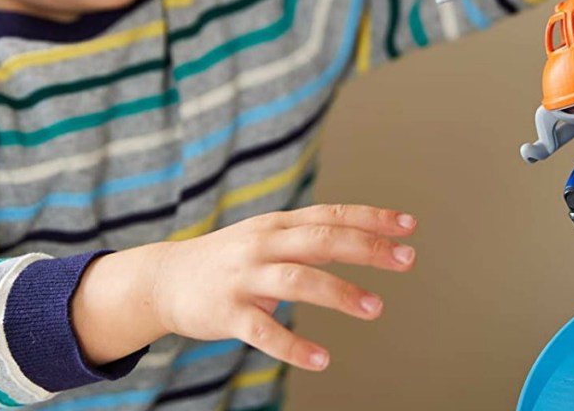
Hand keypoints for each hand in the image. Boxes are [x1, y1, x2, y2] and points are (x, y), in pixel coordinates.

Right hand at [151, 204, 416, 370]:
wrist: (164, 279)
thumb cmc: (228, 259)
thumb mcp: (267, 237)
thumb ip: (310, 237)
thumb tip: (361, 236)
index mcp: (278, 225)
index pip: (332, 215)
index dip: (371, 218)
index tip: (409, 226)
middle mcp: (264, 245)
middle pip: (322, 240)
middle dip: (367, 248)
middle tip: (407, 260)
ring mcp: (244, 278)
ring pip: (298, 280)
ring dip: (340, 293)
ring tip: (375, 308)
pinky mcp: (227, 313)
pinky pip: (263, 331)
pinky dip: (293, 345)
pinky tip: (321, 359)